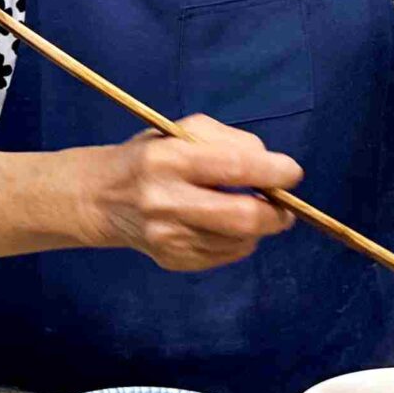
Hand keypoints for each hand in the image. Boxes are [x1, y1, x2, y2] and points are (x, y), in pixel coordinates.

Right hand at [82, 115, 299, 271]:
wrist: (101, 198)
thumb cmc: (150, 157)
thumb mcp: (181, 132)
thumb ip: (229, 141)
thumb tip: (271, 167)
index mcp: (168, 159)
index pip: (234, 167)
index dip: (273, 172)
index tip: (292, 174)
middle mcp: (165, 200)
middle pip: (242, 217)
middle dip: (276, 213)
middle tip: (284, 207)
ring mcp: (167, 236)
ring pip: (239, 241)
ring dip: (257, 228)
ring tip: (251, 212)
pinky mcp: (171, 260)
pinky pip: (225, 255)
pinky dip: (238, 242)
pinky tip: (225, 227)